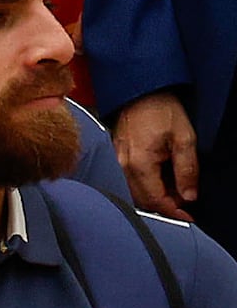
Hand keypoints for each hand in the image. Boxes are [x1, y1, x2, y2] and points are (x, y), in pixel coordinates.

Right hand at [122, 87, 199, 216]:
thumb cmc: (161, 110)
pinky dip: (147, 185)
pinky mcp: (118, 157)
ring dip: (156, 195)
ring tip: (176, 187)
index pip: (156, 200)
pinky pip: (130, 180)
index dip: (174, 211)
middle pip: (143, 200)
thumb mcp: (184, 139)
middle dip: (166, 205)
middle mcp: (124, 167)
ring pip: (136, 192)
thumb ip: (187, 170)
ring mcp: (118, 162)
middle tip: (186, 199)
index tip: (189, 216)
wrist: (140, 91)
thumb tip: (189, 195)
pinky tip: (161, 177)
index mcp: (140, 164)